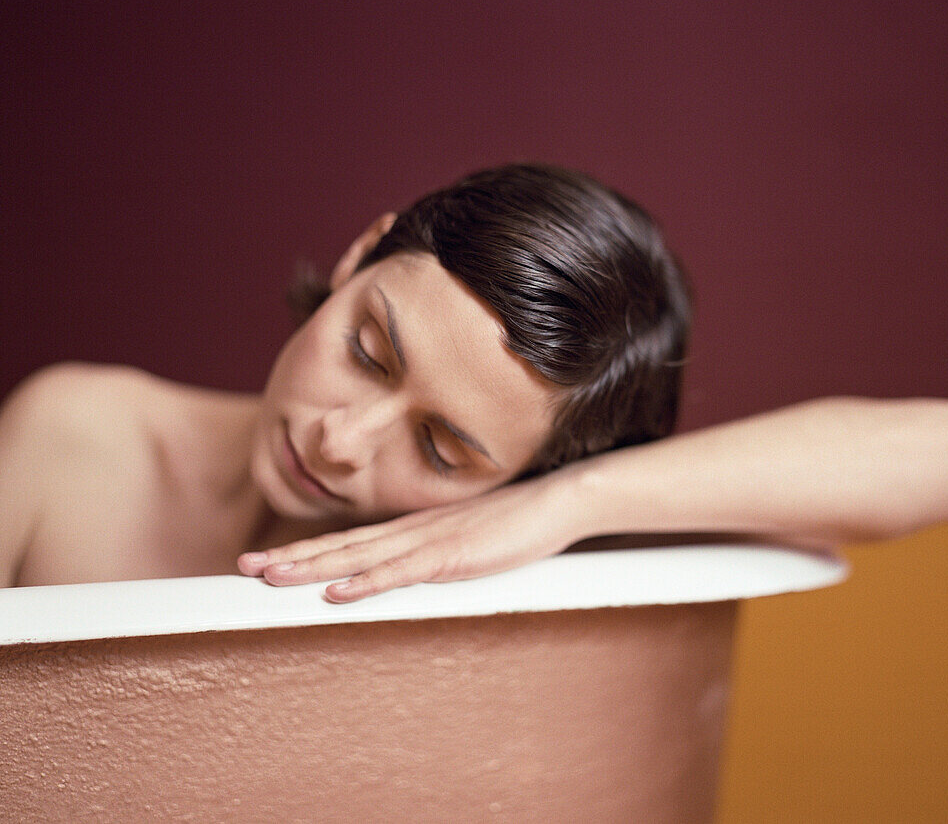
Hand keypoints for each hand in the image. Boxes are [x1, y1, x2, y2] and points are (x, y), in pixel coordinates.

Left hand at [237, 472, 581, 602]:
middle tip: (244, 568)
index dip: (308, 550)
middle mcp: (412, 531)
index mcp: (413, 528)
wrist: (558, 500)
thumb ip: (436, 552)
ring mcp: (431, 541)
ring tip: (272, 577)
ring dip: (314, 568)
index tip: (268, 561)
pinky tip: (338, 592)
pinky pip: (402, 572)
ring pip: (361, 557)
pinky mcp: (454, 557)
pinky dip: (367, 583)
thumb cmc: (517, 521)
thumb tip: (410, 569)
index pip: (350, 541)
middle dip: (292, 557)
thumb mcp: (467, 539)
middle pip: (343, 546)